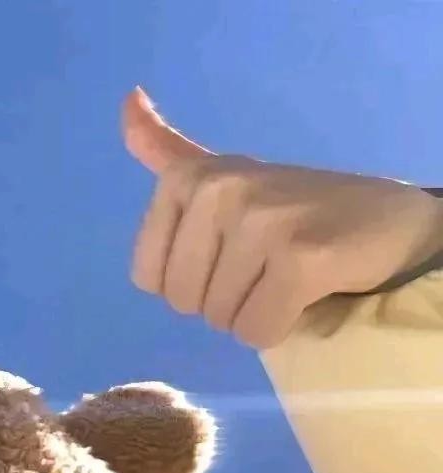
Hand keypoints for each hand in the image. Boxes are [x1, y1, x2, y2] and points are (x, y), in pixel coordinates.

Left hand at [123, 87, 442, 348]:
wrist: (383, 219)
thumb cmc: (290, 207)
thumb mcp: (220, 175)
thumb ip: (168, 153)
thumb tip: (126, 104)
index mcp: (189, 177)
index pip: (147, 278)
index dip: (188, 282)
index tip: (228, 251)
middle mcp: (219, 190)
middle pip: (183, 302)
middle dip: (222, 300)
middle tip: (264, 265)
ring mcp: (261, 220)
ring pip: (221, 319)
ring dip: (254, 313)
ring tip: (288, 274)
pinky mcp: (300, 257)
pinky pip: (257, 330)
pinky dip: (281, 327)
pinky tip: (307, 291)